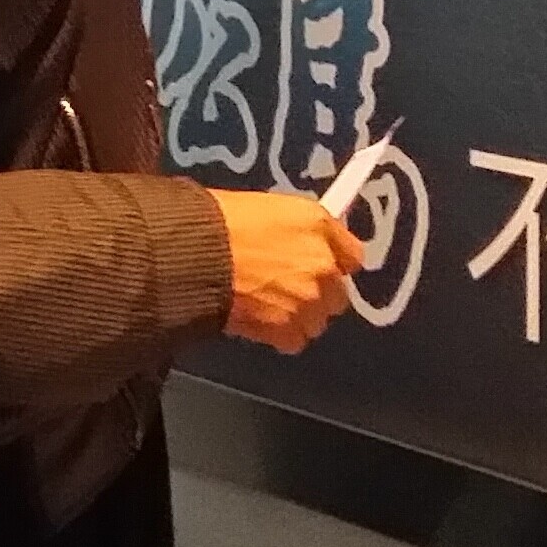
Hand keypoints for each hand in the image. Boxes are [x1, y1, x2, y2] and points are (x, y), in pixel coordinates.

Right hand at [211, 188, 365, 355]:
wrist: (194, 254)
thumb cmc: (218, 222)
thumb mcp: (266, 207)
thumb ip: (299, 229)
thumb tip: (304, 244)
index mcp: (317, 224)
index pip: (352, 254)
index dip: (332, 261)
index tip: (318, 265)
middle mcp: (322, 263)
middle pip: (338, 293)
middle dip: (318, 293)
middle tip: (285, 286)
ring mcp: (307, 300)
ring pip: (317, 319)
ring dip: (299, 315)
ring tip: (267, 303)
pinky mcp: (287, 329)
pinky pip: (296, 340)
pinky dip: (280, 335)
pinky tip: (259, 318)